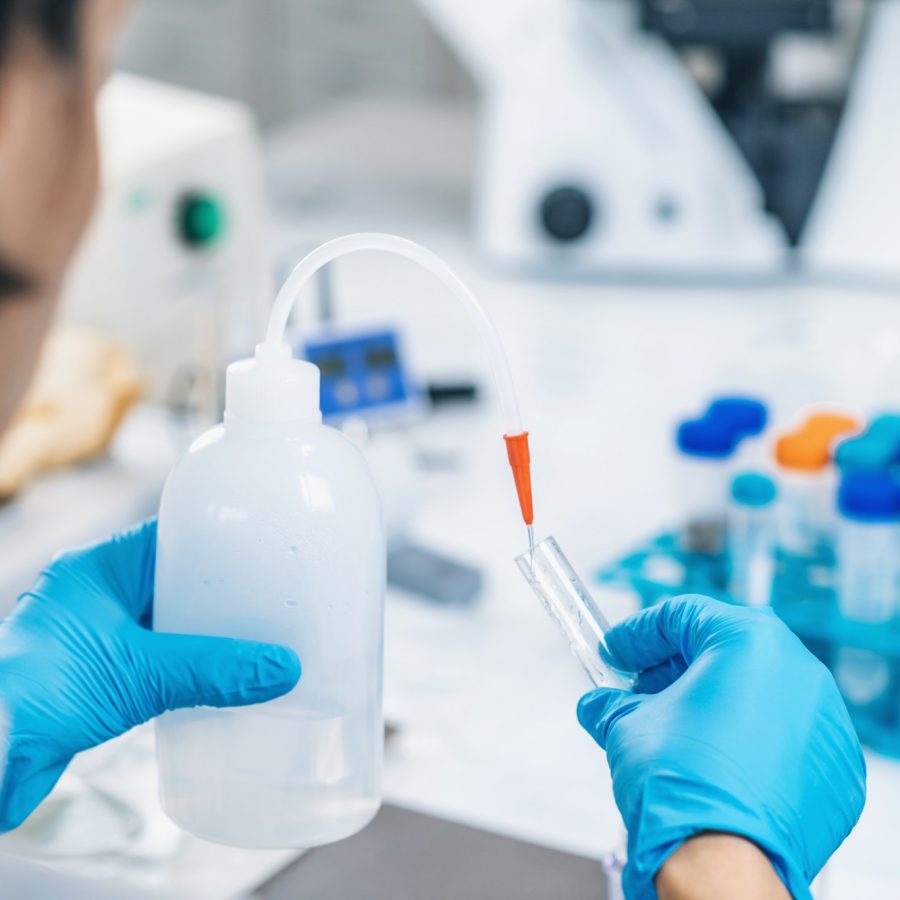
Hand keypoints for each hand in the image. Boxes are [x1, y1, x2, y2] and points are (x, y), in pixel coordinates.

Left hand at [0, 521, 300, 830]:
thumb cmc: (40, 691)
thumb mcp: (141, 674)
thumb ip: (212, 670)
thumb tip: (280, 667)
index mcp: (99, 567)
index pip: (170, 537)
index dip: (216, 541)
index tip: (259, 551)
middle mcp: (94, 593)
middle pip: (172, 582)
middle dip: (215, 596)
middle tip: (265, 602)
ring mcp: (90, 633)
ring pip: (161, 623)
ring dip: (198, 634)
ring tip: (249, 639)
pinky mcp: (90, 673)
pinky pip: (149, 658)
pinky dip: (179, 665)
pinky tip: (211, 679)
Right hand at [577, 595, 865, 899]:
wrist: (722, 865)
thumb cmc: (679, 784)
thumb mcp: (628, 726)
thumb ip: (611, 704)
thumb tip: (597, 705)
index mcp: (748, 642)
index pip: (683, 616)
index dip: (639, 633)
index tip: (615, 651)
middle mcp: (797, 670)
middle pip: (723, 649)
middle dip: (675, 668)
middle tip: (639, 691)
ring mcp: (822, 718)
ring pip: (756, 690)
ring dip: (711, 702)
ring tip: (672, 730)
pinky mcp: (833, 764)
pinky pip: (782, 734)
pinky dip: (746, 738)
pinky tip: (712, 762)